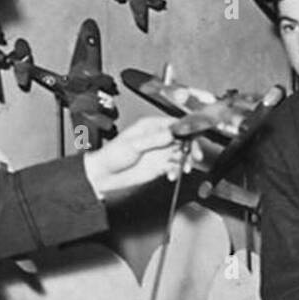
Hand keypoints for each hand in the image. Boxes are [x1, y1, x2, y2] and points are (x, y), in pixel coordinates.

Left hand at [83, 117, 198, 197]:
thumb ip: (154, 139)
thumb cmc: (112, 155)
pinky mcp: (160, 166)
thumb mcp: (133, 144)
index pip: (176, 124)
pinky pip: (175, 167)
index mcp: (151, 127)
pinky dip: (177, 171)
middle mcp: (158, 138)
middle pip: (183, 139)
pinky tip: (172, 175)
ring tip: (182, 168)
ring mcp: (160, 152)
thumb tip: (171, 132)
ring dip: (185, 162)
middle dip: (191, 148)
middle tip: (194, 156)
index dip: (188, 131)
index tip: (194, 138)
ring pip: (181, 154)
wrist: (104, 175)